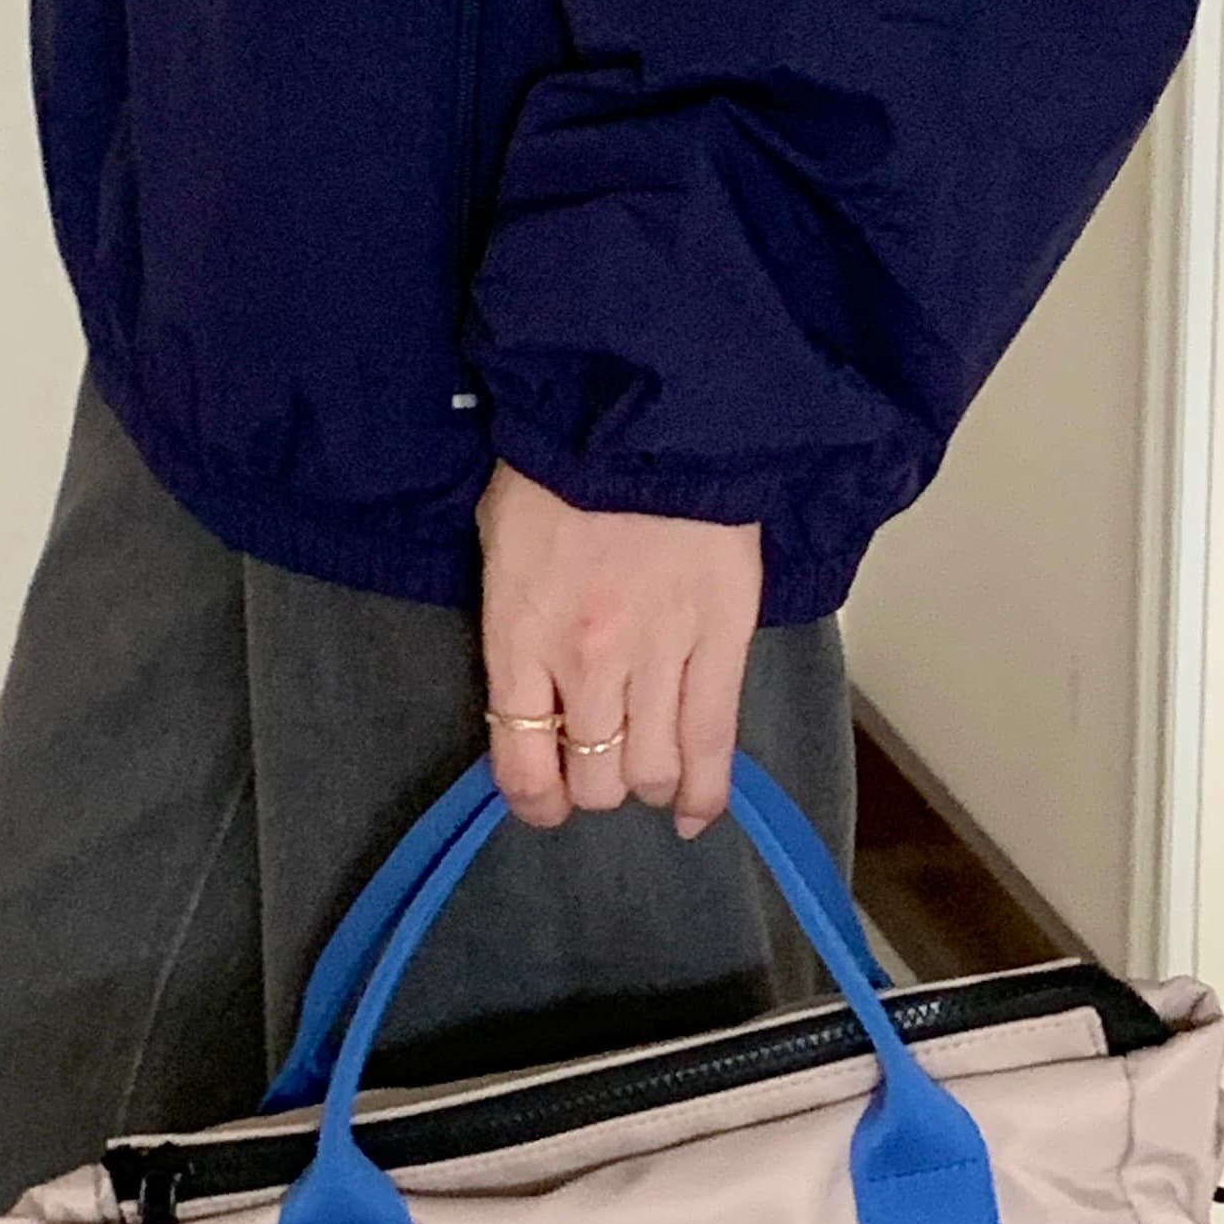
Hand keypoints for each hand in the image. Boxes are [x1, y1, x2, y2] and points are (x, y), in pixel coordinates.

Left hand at [477, 461, 763, 836]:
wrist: (643, 409)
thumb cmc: (559, 470)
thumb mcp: (500, 544)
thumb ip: (512, 626)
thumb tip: (529, 694)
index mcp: (521, 637)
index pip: (522, 764)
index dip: (534, 803)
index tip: (544, 804)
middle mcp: (588, 662)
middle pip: (594, 780)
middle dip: (596, 789)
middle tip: (603, 768)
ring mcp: (660, 654)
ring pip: (655, 769)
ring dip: (650, 786)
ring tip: (653, 776)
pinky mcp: (723, 639)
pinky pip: (716, 739)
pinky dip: (708, 791)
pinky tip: (697, 814)